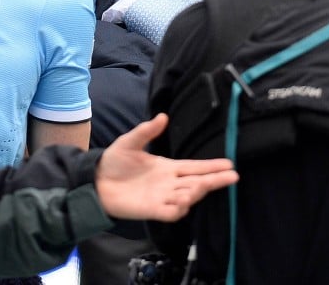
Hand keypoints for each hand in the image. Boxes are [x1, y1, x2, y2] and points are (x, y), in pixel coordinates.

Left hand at [95, 114, 237, 221]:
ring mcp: (162, 197)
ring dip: (196, 192)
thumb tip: (163, 116)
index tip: (229, 164)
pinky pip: (171, 212)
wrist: (96, 182)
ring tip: (202, 186)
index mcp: (168, 167)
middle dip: (215, 180)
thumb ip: (146, 131)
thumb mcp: (130, 142)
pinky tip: (184, 200)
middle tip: (232, 177)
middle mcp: (170, 183)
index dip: (211, 166)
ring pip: (188, 196)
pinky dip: (179, 208)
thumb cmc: (114, 162)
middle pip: (198, 182)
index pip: (195, 167)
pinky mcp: (152, 210)